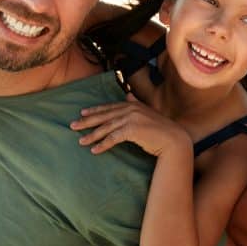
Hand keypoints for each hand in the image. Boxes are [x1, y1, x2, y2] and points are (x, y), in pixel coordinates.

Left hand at [71, 93, 190, 155]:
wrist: (173, 139)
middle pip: (104, 116)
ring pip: (106, 128)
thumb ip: (137, 104)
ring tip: (81, 141)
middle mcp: (130, 109)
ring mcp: (131, 119)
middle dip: (87, 121)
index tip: (82, 113)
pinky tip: (94, 150)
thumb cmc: (161, 129)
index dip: (95, 110)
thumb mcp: (148, 113)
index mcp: (133, 105)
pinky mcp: (132, 130)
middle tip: (73, 126)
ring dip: (92, 135)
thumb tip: (129, 95)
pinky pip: (113, 138)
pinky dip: (103, 144)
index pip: (109, 107)